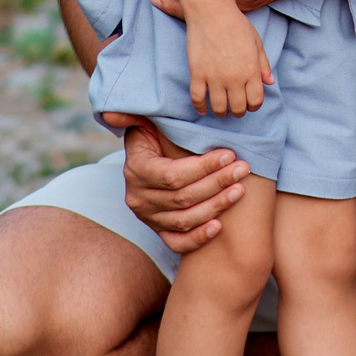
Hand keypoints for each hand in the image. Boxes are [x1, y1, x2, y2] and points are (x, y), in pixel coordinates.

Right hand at [110, 118, 249, 254]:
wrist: (153, 157)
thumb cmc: (158, 133)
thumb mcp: (146, 119)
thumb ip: (131, 114)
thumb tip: (112, 113)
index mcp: (136, 170)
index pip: (172, 175)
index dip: (202, 167)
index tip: (229, 154)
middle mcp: (138, 198)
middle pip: (182, 197)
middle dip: (217, 182)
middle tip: (243, 169)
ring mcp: (148, 217)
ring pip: (184, 219)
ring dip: (216, 206)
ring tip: (239, 189)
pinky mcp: (159, 230)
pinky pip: (177, 242)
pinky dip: (198, 238)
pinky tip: (219, 226)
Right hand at [184, 3, 272, 116]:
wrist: (212, 12)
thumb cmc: (236, 24)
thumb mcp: (256, 42)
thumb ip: (264, 64)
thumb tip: (270, 82)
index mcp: (251, 70)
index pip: (256, 100)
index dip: (254, 106)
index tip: (249, 104)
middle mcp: (234, 77)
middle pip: (238, 108)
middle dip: (238, 111)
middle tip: (235, 108)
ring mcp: (214, 77)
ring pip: (218, 107)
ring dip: (221, 112)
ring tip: (221, 110)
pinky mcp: (197, 74)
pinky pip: (197, 99)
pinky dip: (200, 107)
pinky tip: (203, 109)